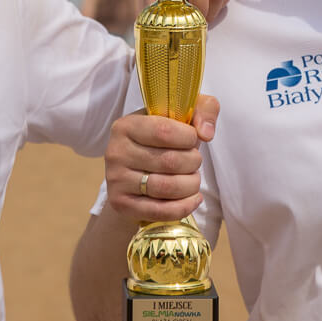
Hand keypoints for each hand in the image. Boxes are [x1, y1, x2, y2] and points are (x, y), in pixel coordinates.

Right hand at [105, 95, 216, 222]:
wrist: (136, 168)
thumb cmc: (164, 137)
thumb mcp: (183, 113)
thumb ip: (204, 109)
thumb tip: (206, 134)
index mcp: (126, 125)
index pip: (164, 131)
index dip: (189, 138)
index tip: (193, 140)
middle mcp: (116, 152)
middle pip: (169, 162)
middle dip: (193, 163)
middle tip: (194, 161)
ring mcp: (116, 180)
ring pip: (167, 188)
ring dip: (191, 185)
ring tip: (193, 179)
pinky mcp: (120, 203)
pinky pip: (159, 211)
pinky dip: (184, 207)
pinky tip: (194, 198)